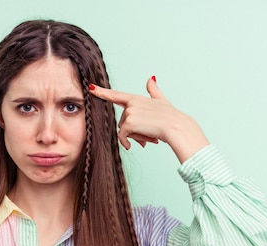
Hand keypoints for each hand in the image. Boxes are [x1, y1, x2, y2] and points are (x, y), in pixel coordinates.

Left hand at [90, 76, 209, 162]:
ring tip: (148, 137)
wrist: (176, 127)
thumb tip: (151, 78)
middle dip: (132, 131)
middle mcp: (131, 103)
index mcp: (136, 98)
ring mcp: (130, 112)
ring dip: (133, 137)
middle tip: (147, 134)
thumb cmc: (171, 117)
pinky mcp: (129, 122)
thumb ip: (153, 91)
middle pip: (122, 122)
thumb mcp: (161, 101)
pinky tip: (132, 146)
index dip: (102, 92)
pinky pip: (122, 136)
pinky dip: (126, 143)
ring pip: (123, 130)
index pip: (116, 95)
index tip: (90, 88)